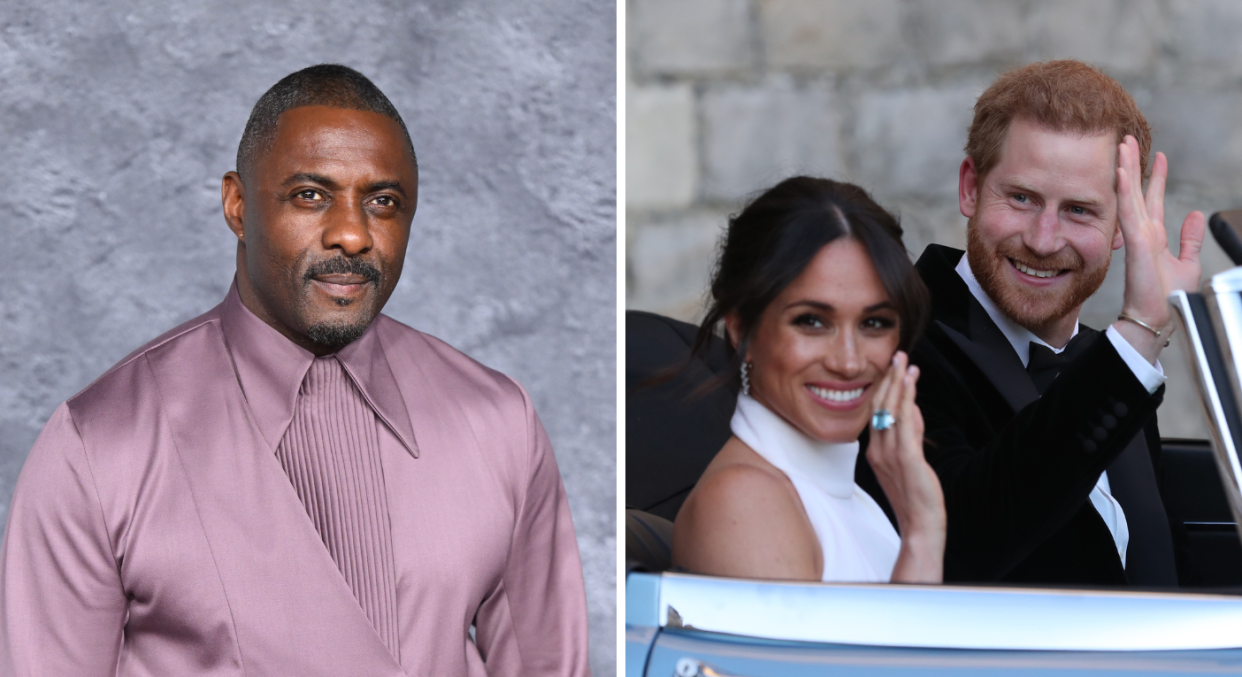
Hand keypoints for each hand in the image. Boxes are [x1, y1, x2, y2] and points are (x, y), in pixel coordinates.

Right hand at [866, 351, 944, 582]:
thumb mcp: (910, 462)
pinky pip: (904, 423)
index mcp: (875, 452)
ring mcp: (890, 454)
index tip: (893, 368)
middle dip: (889, 379)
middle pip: (880, 407)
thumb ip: (911, 435)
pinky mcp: (906, 459)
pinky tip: (911, 384)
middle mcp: (878, 450)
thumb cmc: (915, 498)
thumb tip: (915, 410)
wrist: (920, 526)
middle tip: (897, 355)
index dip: (884, 388)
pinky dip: (907, 400)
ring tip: (905, 362)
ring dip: (898, 383)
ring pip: (890, 410)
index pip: (876, 413)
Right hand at [1115, 135, 1204, 361]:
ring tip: (1122, 146)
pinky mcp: (1136, 243)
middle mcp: (1142, 233)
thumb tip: (1194, 214)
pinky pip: (1128, 212)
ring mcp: (1137, 236)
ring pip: (1129, 196)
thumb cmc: (1167, 298)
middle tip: (1128, 140)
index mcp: (1153, 236)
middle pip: (1136, 191)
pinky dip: (1124, 191)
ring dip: (1125, 170)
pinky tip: (1121, 173)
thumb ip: (1189, 239)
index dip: (1155, 177)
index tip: (1157, 156)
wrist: (1157, 317)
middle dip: (1133, 164)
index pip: (1152, 199)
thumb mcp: (1187, 262)